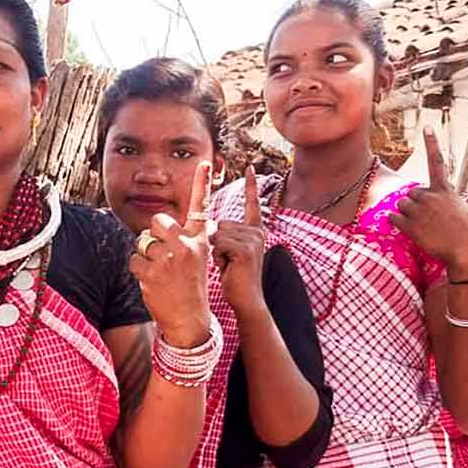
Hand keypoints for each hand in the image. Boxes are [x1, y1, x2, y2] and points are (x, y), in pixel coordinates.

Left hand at [130, 162, 212, 346]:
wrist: (189, 320)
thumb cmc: (190, 286)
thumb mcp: (196, 258)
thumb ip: (185, 239)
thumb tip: (164, 223)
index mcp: (199, 241)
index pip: (201, 207)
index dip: (202, 183)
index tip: (205, 162)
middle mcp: (186, 246)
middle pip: (158, 220)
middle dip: (154, 234)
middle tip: (162, 254)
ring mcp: (168, 259)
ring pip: (142, 241)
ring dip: (145, 255)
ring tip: (160, 272)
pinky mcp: (151, 272)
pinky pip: (134, 260)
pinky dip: (138, 270)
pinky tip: (152, 282)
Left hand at [212, 167, 267, 317]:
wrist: (246, 300)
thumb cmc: (235, 278)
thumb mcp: (232, 252)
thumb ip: (226, 236)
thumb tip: (210, 225)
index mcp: (256, 232)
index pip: (252, 204)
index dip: (251, 186)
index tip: (251, 167)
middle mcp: (257, 233)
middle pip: (220, 223)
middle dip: (216, 243)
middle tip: (228, 261)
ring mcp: (252, 240)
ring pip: (216, 233)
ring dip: (215, 251)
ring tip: (228, 265)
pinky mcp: (245, 249)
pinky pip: (218, 243)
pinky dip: (218, 257)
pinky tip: (229, 268)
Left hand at [392, 126, 467, 276]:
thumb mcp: (461, 209)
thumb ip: (445, 201)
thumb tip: (435, 201)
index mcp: (446, 191)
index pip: (437, 162)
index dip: (432, 144)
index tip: (427, 127)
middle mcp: (431, 196)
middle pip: (410, 194)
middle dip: (414, 205)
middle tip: (429, 220)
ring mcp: (420, 210)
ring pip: (401, 205)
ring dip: (407, 215)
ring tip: (425, 227)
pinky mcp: (411, 225)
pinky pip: (393, 218)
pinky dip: (398, 224)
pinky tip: (414, 232)